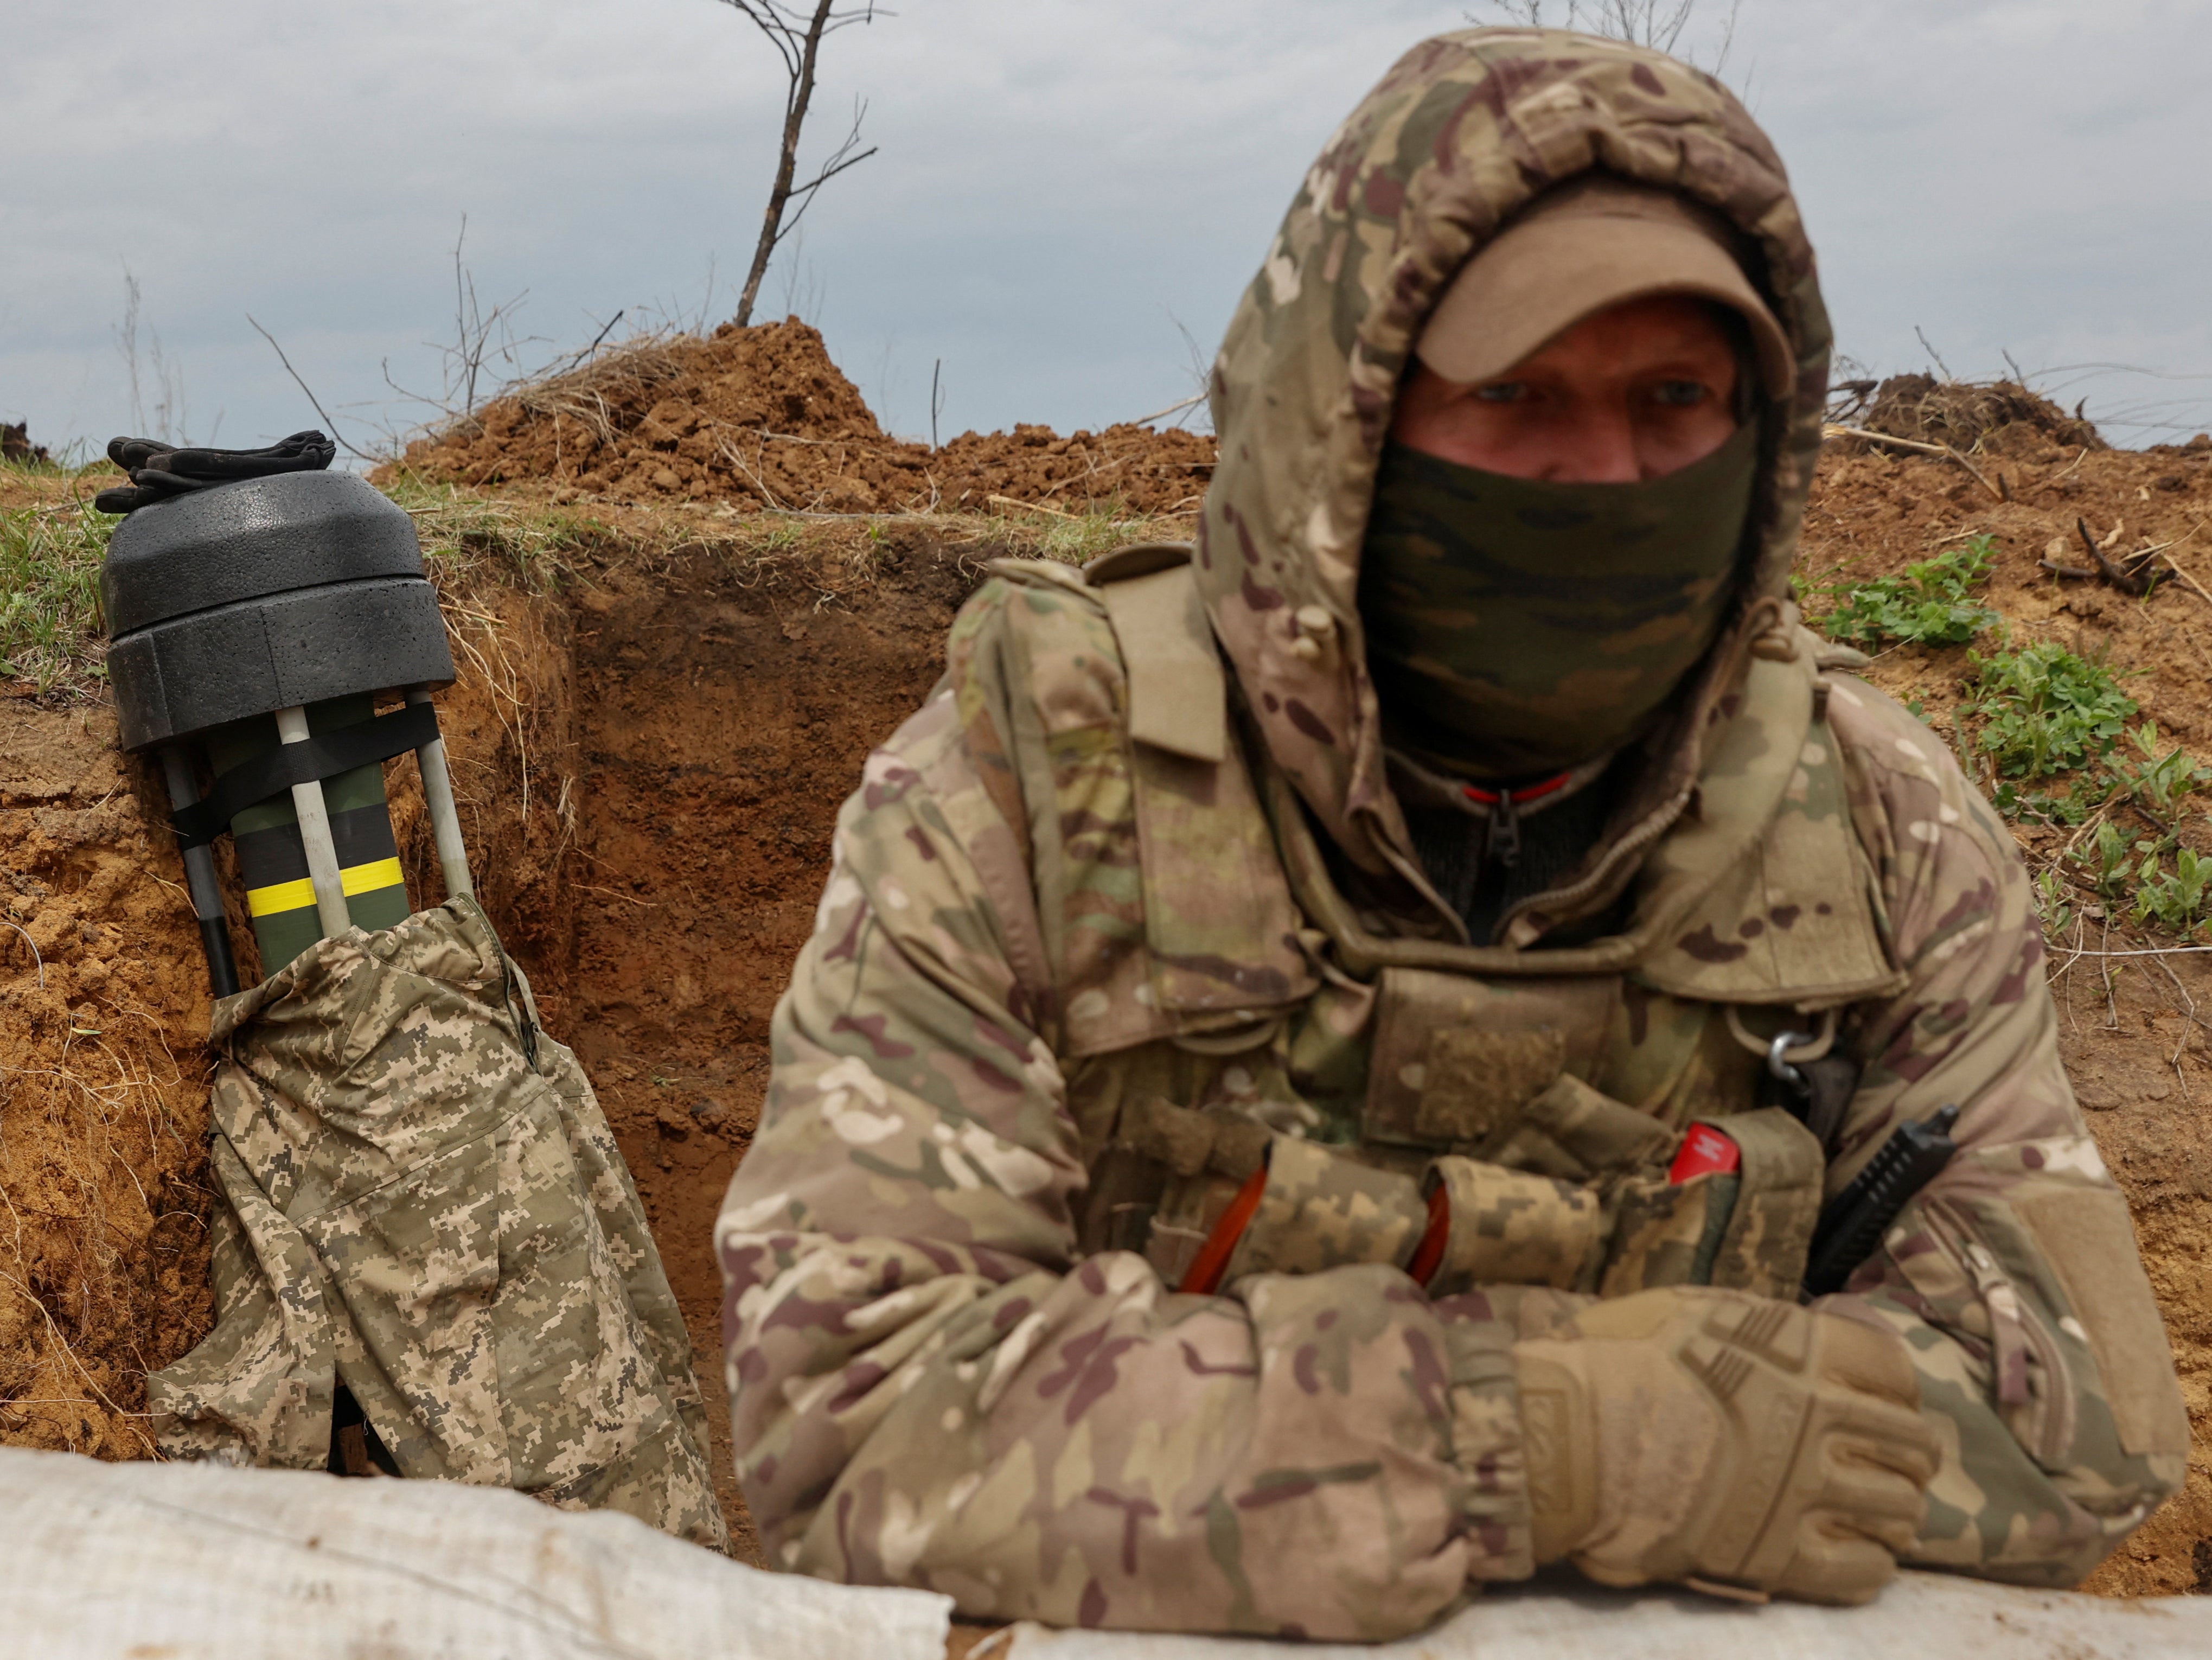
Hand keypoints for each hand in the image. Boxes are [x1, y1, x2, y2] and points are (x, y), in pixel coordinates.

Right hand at [1512, 1286, 1935, 1603]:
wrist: (1576, 1437)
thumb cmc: (1617, 1361)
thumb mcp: (1688, 1309)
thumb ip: (1749, 1323)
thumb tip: (1779, 1331)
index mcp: (1802, 1352)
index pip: (1893, 1373)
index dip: (1895, 1391)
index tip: (1884, 1404)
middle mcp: (1821, 1419)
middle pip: (1910, 1446)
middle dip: (1908, 1457)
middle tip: (1894, 1466)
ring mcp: (1804, 1489)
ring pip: (1897, 1510)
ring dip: (1892, 1511)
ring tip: (1877, 1515)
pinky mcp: (1780, 1553)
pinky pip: (1861, 1570)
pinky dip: (1869, 1563)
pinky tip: (1858, 1554)